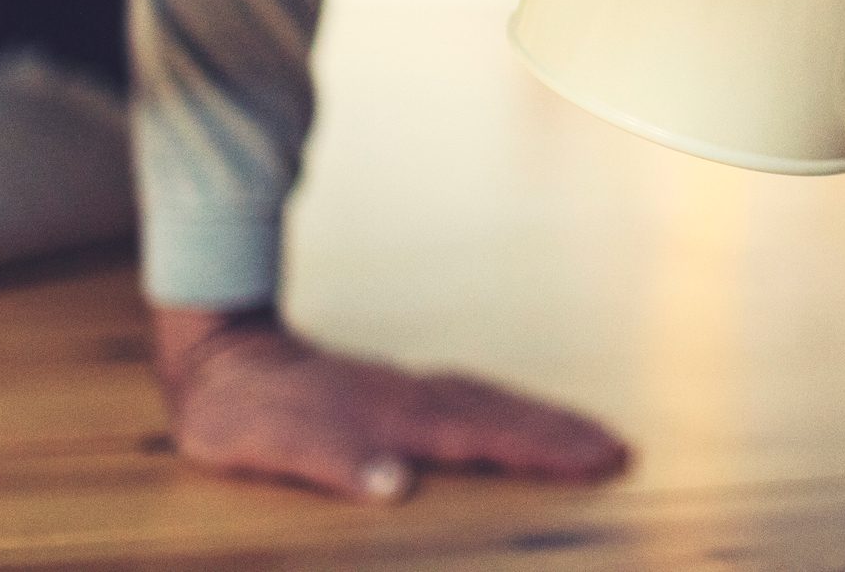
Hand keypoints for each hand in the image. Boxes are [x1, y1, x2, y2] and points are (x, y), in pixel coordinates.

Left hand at [152, 306, 627, 500]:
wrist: (221, 358)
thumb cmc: (244, 415)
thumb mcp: (272, 446)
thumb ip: (333, 461)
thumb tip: (395, 485)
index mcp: (396, 418)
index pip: (487, 437)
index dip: (545, 451)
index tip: (602, 459)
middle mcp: (413, 399)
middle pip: (505, 414)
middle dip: (564, 434)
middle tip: (623, 451)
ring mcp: (409, 391)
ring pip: (493, 403)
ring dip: (545, 421)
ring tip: (592, 437)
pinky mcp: (398, 393)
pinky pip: (472, 400)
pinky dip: (509, 412)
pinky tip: (518, 422)